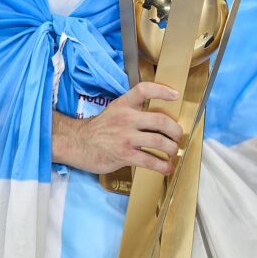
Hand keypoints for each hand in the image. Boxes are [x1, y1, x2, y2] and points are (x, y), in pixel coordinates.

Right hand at [52, 81, 181, 173]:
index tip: (175, 95)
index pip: (144, 90)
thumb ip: (133, 109)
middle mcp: (126, 118)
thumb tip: (160, 120)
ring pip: (159, 142)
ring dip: (172, 149)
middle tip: (178, 137)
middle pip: (160, 121)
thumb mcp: (114, 110)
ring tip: (173, 152)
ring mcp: (125, 137)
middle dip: (175, 131)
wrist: (78, 144)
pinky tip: (167, 167)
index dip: (162, 90)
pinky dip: (163, 166)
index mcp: (124, 104)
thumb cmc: (100, 129)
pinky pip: (150, 161)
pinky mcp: (124, 155)